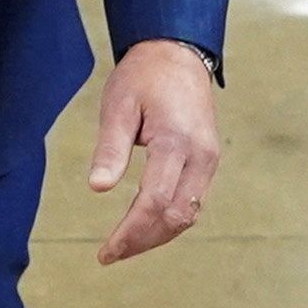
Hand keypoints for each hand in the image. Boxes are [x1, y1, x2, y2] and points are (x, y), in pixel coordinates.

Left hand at [85, 39, 219, 264]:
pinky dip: (169, 220)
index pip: (155, 201)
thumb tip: (98, 188)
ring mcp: (209, 160)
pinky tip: (145, 226)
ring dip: (157, 235)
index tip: (106, 251)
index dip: (130, 232)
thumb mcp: (118, 106)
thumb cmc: (144, 76)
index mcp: (177, 142)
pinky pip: (193, 202)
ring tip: (124, 246)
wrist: (177, 53)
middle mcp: (201, 156)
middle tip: (110, 254)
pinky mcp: (208, 160)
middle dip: (143, 241)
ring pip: (189, 214)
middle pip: (177, 216)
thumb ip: (110, 148)